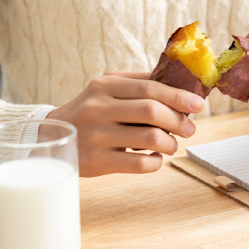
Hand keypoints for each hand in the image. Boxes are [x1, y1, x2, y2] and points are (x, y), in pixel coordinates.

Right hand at [47, 71, 204, 176]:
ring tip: (171, 145)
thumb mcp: (107, 89)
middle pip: (152, 111)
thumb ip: (139, 84)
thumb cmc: (90, 111)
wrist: (50, 136)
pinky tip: (155, 159)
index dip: (179, 96)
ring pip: (149, 138)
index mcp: (105, 85)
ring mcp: (96, 135)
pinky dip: (155, 163)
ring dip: (170, 143)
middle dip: (178, 121)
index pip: (150, 87)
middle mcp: (98, 108)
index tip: (198, 104)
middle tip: (189, 129)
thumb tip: (182, 87)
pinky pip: (139, 164)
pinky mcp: (97, 162)